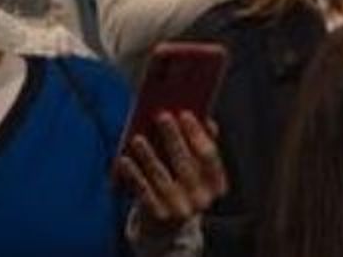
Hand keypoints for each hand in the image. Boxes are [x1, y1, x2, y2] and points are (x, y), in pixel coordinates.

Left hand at [116, 111, 227, 235]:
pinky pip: (143, 192)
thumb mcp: (197, 171)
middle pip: (185, 164)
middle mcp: (202, 199)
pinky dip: (134, 175)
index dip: (196, 134)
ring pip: (161, 177)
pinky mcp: (158, 216)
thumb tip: (205, 119)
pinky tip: (125, 160)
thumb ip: (201, 146)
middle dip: (173, 138)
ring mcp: (179, 210)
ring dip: (148, 156)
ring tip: (137, 138)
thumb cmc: (182, 188)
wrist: (165, 229)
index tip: (184, 113)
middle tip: (161, 116)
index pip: (209, 155)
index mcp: (217, 184)